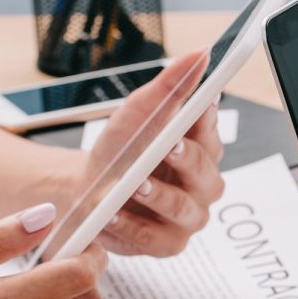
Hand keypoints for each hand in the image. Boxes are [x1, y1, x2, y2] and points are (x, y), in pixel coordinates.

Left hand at [80, 50, 224, 256]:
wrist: (86, 193)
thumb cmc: (119, 154)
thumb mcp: (138, 114)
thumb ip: (169, 87)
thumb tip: (199, 55)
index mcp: (200, 151)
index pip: (211, 133)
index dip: (207, 121)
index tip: (200, 105)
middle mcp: (201, 186)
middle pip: (206, 173)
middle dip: (188, 160)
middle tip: (170, 146)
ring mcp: (187, 217)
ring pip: (185, 209)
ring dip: (161, 197)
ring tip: (137, 185)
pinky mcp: (167, 243)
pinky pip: (156, 238)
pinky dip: (134, 227)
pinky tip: (114, 214)